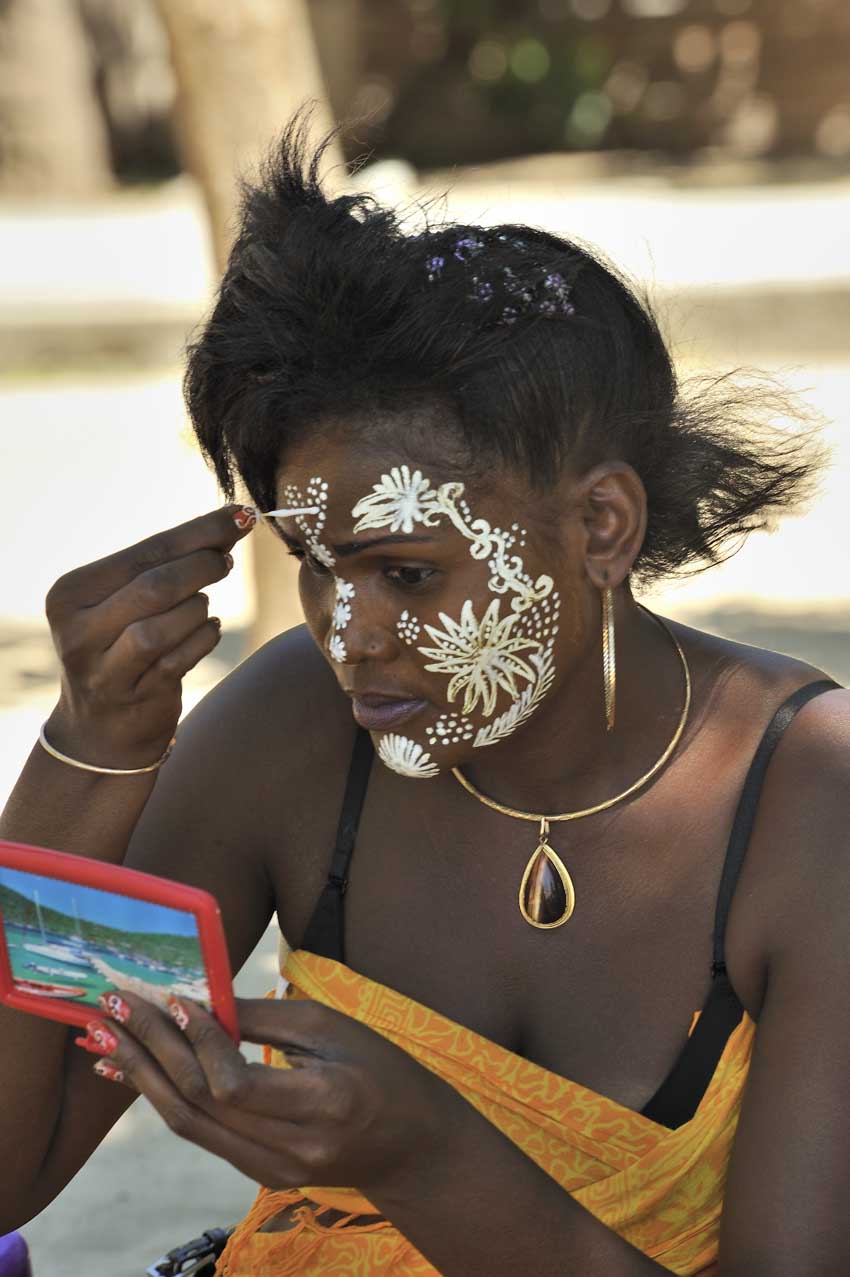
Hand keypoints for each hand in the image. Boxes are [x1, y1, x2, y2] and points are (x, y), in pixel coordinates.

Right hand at [43, 504, 257, 768]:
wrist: (101, 727)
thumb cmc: (123, 645)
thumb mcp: (129, 600)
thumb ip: (170, 562)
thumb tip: (234, 519)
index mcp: (71, 593)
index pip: (144, 552)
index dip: (198, 532)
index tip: (239, 515)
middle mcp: (77, 630)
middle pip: (155, 585)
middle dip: (202, 566)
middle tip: (227, 561)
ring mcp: (101, 668)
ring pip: (166, 624)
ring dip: (199, 609)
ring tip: (203, 607)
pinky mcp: (131, 697)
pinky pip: (180, 658)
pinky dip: (204, 639)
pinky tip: (208, 631)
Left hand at [83, 991, 458, 1194]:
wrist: (412, 1148)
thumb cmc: (381, 1070)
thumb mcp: (332, 1028)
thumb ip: (262, 1019)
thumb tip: (197, 999)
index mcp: (324, 1104)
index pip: (236, 1084)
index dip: (198, 1041)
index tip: (172, 998)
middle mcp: (293, 1150)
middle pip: (198, 1105)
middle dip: (150, 1050)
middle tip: (114, 1006)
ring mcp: (274, 1172)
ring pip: (188, 1127)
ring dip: (142, 1077)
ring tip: (105, 1037)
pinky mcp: (261, 1176)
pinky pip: (202, 1136)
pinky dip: (165, 1097)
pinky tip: (135, 1071)